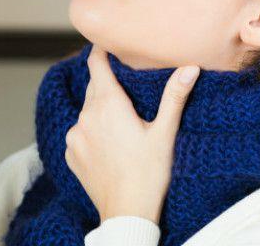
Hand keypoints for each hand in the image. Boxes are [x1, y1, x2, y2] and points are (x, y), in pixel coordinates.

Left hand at [64, 44, 198, 223]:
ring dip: (99, 109)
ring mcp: (74, 136)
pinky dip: (91, 131)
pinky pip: (79, 132)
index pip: (96, 64)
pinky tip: (109, 144)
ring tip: (121, 120)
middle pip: (93, 86)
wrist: (127, 214)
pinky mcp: (70, 153)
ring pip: (86, 110)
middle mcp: (86, 116)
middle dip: (106, 81)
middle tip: (126, 84)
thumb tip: (189, 68)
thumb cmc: (149, 173)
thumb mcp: (165, 132)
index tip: (107, 44)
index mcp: (108, 104)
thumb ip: (174, 96)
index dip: (100, 51)